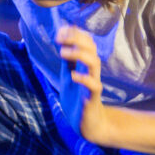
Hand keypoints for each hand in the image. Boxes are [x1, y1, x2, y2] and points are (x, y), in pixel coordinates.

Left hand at [56, 26, 108, 141]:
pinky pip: (94, 85)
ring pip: (95, 63)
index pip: (86, 43)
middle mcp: (90, 71)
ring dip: (79, 54)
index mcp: (84, 65)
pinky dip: (84, 78)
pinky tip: (72, 75)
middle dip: (77, 39)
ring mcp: (93, 83)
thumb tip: (62, 39)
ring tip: (63, 52)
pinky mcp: (92, 98)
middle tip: (60, 38)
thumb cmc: (77, 97)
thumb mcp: (68, 75)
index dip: (75, 34)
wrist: (86, 123)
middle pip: (91, 49)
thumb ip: (67, 60)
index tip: (60, 31)